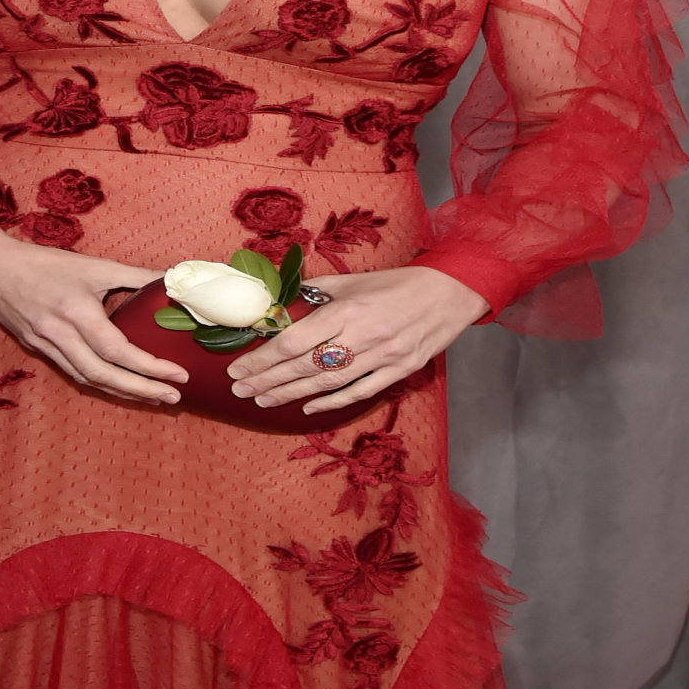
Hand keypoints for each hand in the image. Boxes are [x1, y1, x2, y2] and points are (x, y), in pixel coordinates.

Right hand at [0, 205, 188, 404]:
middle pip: (103, 375)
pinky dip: (99, 384)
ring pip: (87, 380)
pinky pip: (73, 374)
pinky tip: (119, 386)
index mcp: (76, 311)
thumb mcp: (92, 265)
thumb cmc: (44, 263)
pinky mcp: (37, 351)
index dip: (150, 367)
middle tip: (173, 396)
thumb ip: (133, 275)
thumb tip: (171, 279)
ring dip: (122, 392)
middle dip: (141, 390)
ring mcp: (45, 346)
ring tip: (153, 396)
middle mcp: (60, 334)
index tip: (179, 374)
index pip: (118, 349)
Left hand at [226, 267, 488, 413]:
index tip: (239, 369)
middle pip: (304, 366)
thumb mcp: (352, 280)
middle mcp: (362, 336)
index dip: (263, 359)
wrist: (449, 293)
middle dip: (267, 380)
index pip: (294, 341)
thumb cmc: (397, 284)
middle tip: (239, 390)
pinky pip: (359, 392)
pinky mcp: (399, 371)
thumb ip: (316, 292)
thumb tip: (280, 301)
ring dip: (291, 395)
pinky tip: (307, 407)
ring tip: (262, 400)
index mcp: (346, 310)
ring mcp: (382, 358)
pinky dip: (331, 402)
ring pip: (327, 383)